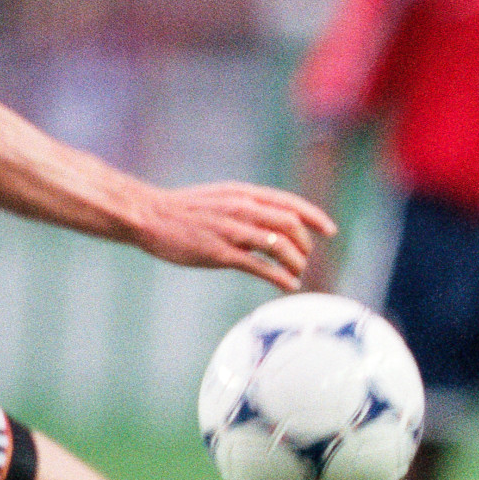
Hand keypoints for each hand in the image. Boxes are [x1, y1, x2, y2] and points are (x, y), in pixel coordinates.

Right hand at [131, 183, 337, 289]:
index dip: (314, 217)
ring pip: (279, 245)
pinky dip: (280, 277)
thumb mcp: (221, 198)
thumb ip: (247, 207)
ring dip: (295, 262)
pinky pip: (260, 266)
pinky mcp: (220, 253)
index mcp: (243, 194)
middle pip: (290, 224)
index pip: (289, 203)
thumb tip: (271, 222)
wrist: (148, 215)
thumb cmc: (184, 210)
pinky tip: (287, 285)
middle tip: (305, 258)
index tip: (330, 230)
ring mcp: (231, 231)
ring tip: (297, 273)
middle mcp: (241, 208)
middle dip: (304, 244)